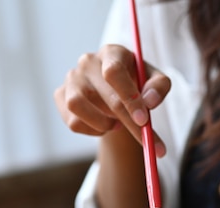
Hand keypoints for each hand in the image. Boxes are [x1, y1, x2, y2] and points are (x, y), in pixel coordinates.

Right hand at [53, 44, 171, 155]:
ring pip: (79, 108)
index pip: (114, 72)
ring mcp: (71, 79)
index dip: (129, 98)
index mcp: (111, 53)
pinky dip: (93, 130)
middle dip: (128, 123)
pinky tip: (103, 124)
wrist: (114, 90)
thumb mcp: (154, 80)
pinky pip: (73, 123)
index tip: (144, 120)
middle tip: (147, 143)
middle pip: (105, 96)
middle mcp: (87, 62)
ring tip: (117, 124)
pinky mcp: (60, 96)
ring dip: (103, 124)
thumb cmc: (137, 82)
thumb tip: (150, 102)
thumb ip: (159, 86)